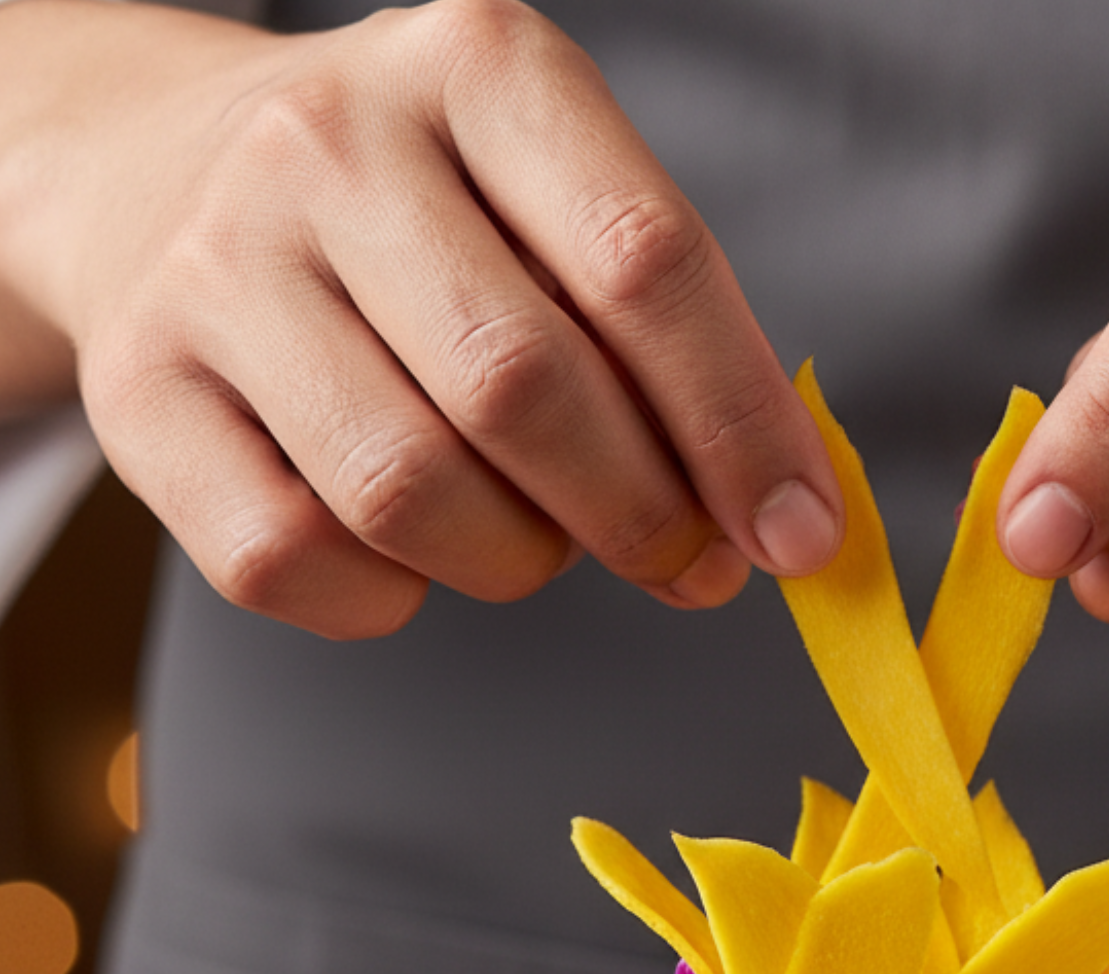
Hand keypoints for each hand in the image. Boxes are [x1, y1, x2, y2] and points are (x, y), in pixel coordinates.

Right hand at [0, 0, 840, 636]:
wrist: (163, 174)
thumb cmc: (422, 220)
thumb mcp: (558, 209)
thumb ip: (670, 342)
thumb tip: (775, 517)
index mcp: (479, 69)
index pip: (644, 263)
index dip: (739, 425)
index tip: (797, 533)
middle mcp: (331, 144)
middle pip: (525, 388)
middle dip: (641, 516)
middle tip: (689, 564)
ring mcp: (216, 265)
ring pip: (408, 491)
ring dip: (514, 561)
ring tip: (536, 538)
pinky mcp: (139, 389)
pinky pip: (292, 558)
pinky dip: (386, 598)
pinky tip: (416, 557)